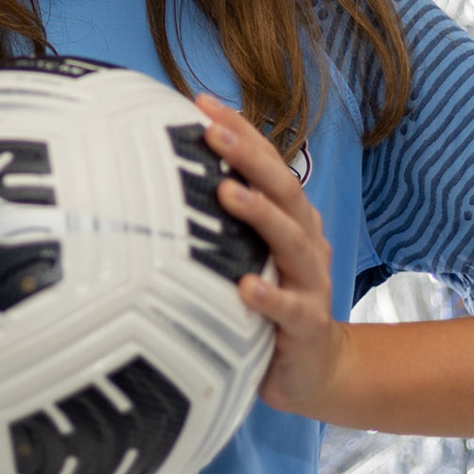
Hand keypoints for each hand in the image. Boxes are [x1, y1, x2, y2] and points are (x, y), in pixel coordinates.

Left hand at [195, 94, 346, 417]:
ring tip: (226, 192)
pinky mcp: (307, 327)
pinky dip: (269, 296)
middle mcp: (305, 243)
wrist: (315, 369)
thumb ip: (220, 221)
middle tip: (212, 133)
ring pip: (291, 241)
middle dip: (249, 158)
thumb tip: (159, 178)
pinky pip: (289, 309)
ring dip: (260, 214)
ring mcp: (311, 284)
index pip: (268, 165)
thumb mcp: (246, 255)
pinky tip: (245, 286)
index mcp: (291, 220)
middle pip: (284, 191)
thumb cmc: (270, 301)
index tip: (201, 103)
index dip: (241, 132)